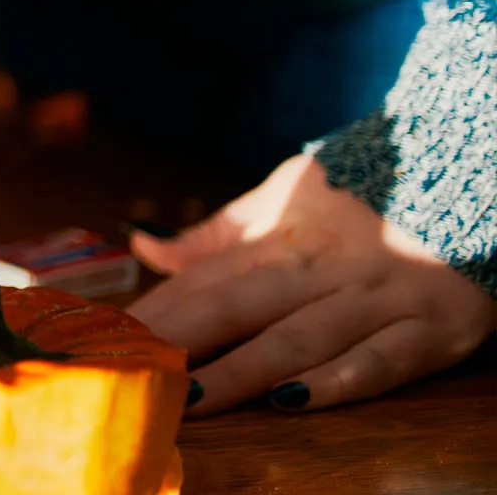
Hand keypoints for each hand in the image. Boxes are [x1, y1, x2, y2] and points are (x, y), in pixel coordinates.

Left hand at [126, 153, 496, 413]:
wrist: (468, 168)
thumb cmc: (362, 196)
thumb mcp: (283, 197)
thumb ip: (215, 234)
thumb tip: (143, 247)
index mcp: (281, 238)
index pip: (203, 282)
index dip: (155, 314)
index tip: (106, 341)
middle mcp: (323, 269)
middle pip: (237, 307)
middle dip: (180, 342)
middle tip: (131, 373)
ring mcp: (379, 299)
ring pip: (300, 339)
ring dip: (243, 371)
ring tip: (190, 397)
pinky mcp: (435, 330)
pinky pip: (383, 360)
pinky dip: (339, 380)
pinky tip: (294, 400)